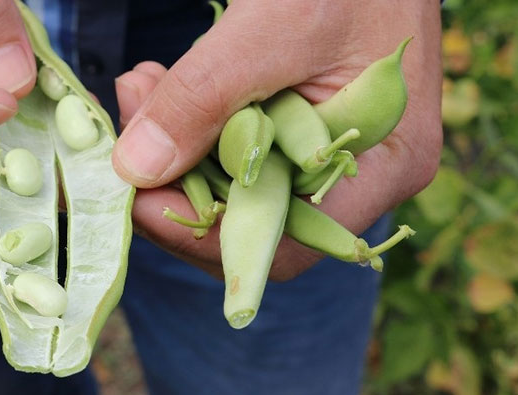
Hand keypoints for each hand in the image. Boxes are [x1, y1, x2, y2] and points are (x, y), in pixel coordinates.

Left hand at [113, 0, 442, 279]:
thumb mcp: (274, 26)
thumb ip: (204, 98)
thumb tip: (136, 169)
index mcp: (386, 164)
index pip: (286, 244)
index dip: (205, 237)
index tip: (138, 197)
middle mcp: (360, 171)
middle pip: (252, 219)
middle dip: (178, 183)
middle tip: (130, 122)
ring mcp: (328, 147)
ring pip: (234, 183)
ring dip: (174, 146)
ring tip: (139, 89)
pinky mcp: (297, 122)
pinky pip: (234, 144)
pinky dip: (190, 121)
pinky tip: (158, 84)